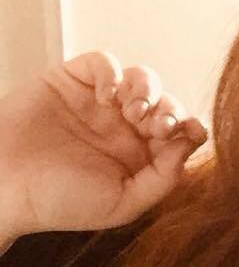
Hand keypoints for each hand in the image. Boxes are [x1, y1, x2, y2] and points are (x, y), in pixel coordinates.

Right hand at [0, 50, 207, 237]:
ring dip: (147, 90)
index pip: (180, 135)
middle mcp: (125, 129)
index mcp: (142, 157)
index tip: (192, 131)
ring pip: (142, 79)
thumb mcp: (122, 203)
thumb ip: (162, 180)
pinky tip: (107, 97)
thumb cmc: (60, 202)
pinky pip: (103, 63)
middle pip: (166, 104)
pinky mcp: (71, 81)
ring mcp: (99, 104)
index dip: (191, 128)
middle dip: (171, 110)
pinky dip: (112, 73)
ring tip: (134, 112)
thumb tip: (190, 146)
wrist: (3, 186)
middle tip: (158, 126)